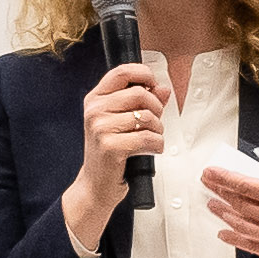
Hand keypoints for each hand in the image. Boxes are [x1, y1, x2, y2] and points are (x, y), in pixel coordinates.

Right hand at [65, 58, 172, 248]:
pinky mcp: (110, 146)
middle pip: (140, 94)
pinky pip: (147, 138)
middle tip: (154, 123)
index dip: (144, 75)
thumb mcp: (122, 122)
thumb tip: (163, 89)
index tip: (154, 87)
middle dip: (156, 109)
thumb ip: (143, 102)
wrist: (95, 185)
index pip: (122, 72)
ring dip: (158, 130)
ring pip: (146, 117)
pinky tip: (150, 150)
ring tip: (150, 139)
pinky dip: (156, 145)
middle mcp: (94, 110)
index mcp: (95, 99)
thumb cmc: (110, 153)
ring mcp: (100, 128)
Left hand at [195, 149, 258, 257]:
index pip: (249, 186)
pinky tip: (225, 235)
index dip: (226, 178)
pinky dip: (236, 240)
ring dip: (225, 214)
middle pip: (241, 205)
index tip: (211, 172)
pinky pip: (253, 247)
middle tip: (207, 183)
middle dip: (221, 192)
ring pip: (243, 225)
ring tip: (212, 205)